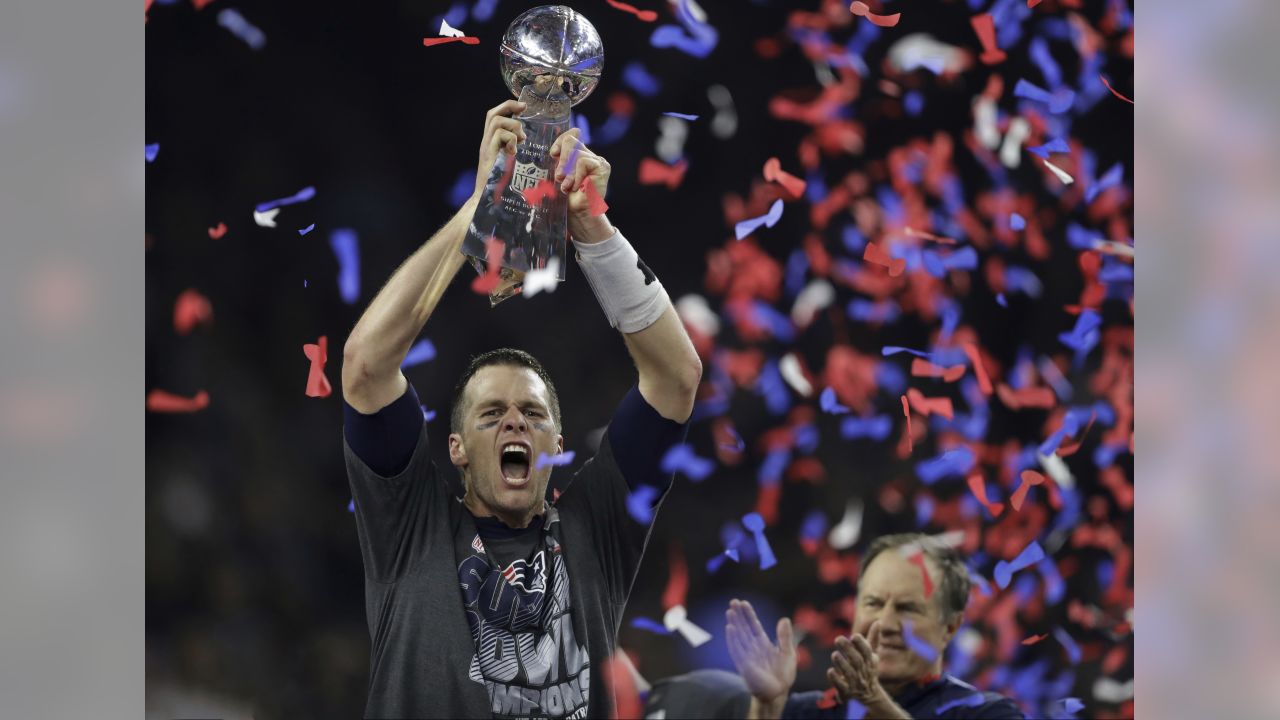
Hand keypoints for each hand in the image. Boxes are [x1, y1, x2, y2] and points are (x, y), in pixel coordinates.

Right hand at [474, 100, 527, 197]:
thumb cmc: (501, 187)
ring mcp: (486, 148)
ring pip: (497, 122)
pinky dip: (511, 139)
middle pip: (492, 114)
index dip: (507, 106)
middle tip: (524, 110)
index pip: (494, 116)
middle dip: (509, 107)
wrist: (486, 201)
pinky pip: (500, 135)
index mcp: (491, 143)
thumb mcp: (509, 164)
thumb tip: (527, 140)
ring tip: (520, 140)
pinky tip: (514, 152)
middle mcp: (486, 143)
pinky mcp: (488, 155)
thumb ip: (513, 151)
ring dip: (513, 127)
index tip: (523, 106)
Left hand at [549, 128, 614, 242]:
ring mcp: (597, 161)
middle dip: (561, 159)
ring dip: (568, 172)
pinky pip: (582, 162)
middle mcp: (588, 156)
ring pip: (575, 152)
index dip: (560, 141)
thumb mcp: (556, 176)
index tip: (553, 154)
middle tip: (559, 177)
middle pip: (570, 141)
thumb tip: (553, 151)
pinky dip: (576, 175)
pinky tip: (576, 187)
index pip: (571, 135)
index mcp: (577, 156)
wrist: (579, 216)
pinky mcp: (602, 167)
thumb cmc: (565, 200)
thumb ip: (556, 161)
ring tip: (567, 187)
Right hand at [725, 599, 795, 703]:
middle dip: (738, 615)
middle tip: (733, 601)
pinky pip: (736, 650)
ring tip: (730, 612)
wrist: (779, 692)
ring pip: (739, 637)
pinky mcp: (744, 664)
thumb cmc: (783, 674)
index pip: (753, 625)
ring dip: (734, 624)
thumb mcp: (788, 652)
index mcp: (762, 643)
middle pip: (744, 628)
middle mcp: (752, 647)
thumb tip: (784, 619)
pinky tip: (729, 628)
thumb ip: (784, 637)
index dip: (748, 614)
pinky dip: (732, 639)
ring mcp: (747, 655)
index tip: (743, 603)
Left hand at [827, 621, 887, 705]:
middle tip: (838, 639)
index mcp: (870, 662)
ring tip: (835, 654)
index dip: (861, 644)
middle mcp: (864, 672)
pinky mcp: (847, 692)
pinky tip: (831, 671)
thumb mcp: (872, 655)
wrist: (869, 695)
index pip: (867, 652)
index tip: (854, 636)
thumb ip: (873, 639)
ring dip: (842, 664)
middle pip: (857, 661)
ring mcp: (856, 683)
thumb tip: (878, 622)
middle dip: (848, 650)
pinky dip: (836, 679)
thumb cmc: (867, 669)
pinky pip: (841, 686)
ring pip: (849, 674)